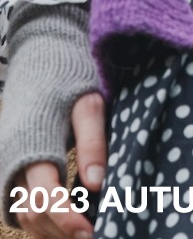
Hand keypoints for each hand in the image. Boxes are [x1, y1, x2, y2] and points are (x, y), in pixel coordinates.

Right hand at [16, 92, 105, 238]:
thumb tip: (96, 184)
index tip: (90, 231)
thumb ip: (93, 142)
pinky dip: (40, 223)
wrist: (41, 59)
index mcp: (34, 144)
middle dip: (61, 231)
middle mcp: (14, 160)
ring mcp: (8, 166)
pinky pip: (20, 207)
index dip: (66, 219)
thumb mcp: (89, 103)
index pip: (45, 195)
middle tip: (94, 236)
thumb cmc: (69, 78)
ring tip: (83, 233)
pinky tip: (65, 225)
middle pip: (33, 213)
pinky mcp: (11, 167)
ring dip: (50, 231)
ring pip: (24, 215)